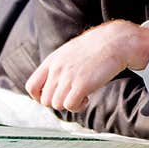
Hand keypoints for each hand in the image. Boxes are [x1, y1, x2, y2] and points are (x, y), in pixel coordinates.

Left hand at [25, 20, 148, 112]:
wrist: (117, 41)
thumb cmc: (98, 46)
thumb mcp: (71, 51)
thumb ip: (59, 65)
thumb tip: (55, 82)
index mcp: (52, 61)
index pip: (32, 86)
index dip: (40, 96)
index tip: (53, 96)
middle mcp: (57, 69)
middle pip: (45, 99)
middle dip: (59, 101)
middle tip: (72, 96)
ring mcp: (68, 77)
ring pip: (56, 104)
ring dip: (69, 104)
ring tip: (82, 96)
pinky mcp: (82, 84)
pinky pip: (70, 105)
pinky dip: (78, 106)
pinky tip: (87, 98)